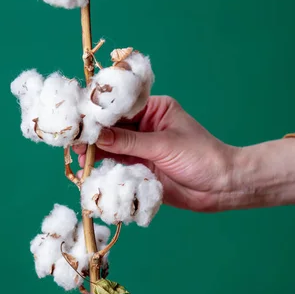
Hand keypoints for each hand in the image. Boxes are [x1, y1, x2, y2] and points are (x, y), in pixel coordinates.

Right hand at [74, 96, 294, 211]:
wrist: (221, 187)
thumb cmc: (202, 157)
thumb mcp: (164, 145)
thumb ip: (129, 142)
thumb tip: (97, 135)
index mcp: (153, 109)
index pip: (120, 106)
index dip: (99, 112)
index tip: (79, 117)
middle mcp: (145, 127)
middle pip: (111, 128)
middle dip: (93, 135)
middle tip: (73, 141)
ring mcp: (142, 149)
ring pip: (111, 149)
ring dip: (96, 154)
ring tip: (78, 159)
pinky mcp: (141, 170)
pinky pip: (117, 168)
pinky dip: (104, 171)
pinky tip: (89, 173)